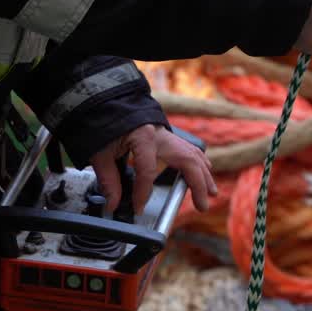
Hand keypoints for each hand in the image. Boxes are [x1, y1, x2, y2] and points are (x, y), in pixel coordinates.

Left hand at [89, 124, 217, 213]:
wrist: (109, 103)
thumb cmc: (104, 123)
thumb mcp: (100, 153)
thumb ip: (108, 180)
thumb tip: (113, 204)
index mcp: (143, 136)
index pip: (147, 171)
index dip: (143, 193)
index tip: (137, 208)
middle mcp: (161, 134)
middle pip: (187, 161)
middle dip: (197, 185)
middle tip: (202, 206)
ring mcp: (167, 134)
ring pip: (193, 154)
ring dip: (204, 175)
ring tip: (211, 193)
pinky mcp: (168, 135)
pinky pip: (190, 149)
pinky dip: (199, 162)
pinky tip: (206, 172)